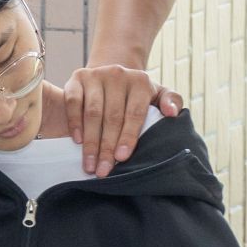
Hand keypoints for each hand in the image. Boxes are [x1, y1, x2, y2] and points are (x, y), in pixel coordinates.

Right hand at [61, 65, 183, 176]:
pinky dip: (75, 122)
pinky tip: (77, 141)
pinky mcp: (77, 77)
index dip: (128, 137)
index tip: (121, 158)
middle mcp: (118, 75)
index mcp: (140, 81)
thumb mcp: (158, 94)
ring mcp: (96, 75)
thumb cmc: (137, 94)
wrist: (112, 75)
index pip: (135, 113)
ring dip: (91, 141)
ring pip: (92, 112)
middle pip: (113, 117)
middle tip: (103, 171)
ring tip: (90, 165)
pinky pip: (73, 102)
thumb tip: (172, 113)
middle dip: (107, 147)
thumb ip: (171, 101)